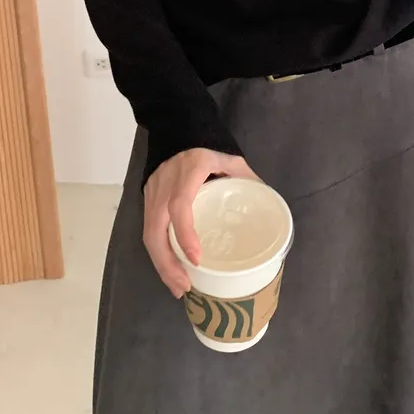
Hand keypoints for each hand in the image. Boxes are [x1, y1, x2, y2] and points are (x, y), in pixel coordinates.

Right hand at [143, 148, 258, 298]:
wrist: (175, 126)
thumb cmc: (205, 144)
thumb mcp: (228, 156)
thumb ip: (245, 176)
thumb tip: (266, 200)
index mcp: (186, 174)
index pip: (179, 207)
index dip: (186, 234)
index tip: (197, 258)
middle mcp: (164, 188)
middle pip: (156, 232)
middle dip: (168, 264)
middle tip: (185, 287)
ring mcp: (152, 195)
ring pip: (149, 236)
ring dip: (162, 265)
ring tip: (179, 287)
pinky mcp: (147, 201)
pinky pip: (149, 232)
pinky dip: (159, 254)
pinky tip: (171, 269)